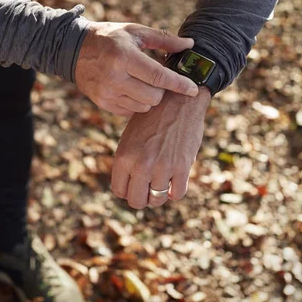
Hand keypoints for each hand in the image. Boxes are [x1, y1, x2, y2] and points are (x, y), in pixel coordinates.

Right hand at [75, 22, 198, 115]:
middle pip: (154, 96)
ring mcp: (107, 94)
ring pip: (144, 107)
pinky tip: (133, 89)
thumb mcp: (135, 32)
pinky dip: (138, 102)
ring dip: (150, 96)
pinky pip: (132, 111)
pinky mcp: (103, 103)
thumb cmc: (110, 38)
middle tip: (159, 78)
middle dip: (163, 89)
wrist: (74, 50)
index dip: (179, 84)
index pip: (159, 77)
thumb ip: (164, 39)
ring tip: (144, 82)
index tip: (194, 89)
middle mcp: (115, 78)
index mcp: (124, 57)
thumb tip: (190, 45)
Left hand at [111, 87, 210, 208]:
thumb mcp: (130, 137)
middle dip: (142, 198)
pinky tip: (175, 181)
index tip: (134, 186)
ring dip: (159, 195)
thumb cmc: (152, 117)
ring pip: (157, 199)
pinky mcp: (182, 167)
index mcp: (123, 156)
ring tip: (162, 184)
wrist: (177, 99)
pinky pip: (177, 194)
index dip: (127, 191)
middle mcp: (140, 164)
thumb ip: (128, 161)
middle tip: (148, 189)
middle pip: (137, 201)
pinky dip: (175, 191)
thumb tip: (130, 187)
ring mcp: (162, 167)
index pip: (119, 191)